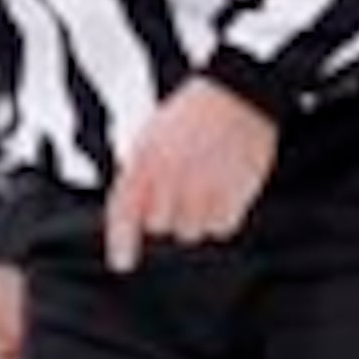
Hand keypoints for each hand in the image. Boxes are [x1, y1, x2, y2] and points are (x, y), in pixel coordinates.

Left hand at [103, 77, 277, 273]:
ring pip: (191, 231)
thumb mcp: (150, 138)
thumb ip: (138, 177)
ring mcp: (204, 187)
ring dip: (196, 217)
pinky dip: (222, 217)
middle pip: (160, 226)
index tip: (123, 262)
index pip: (124, 211)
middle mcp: (171, 177)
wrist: (237, 96)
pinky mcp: (235, 195)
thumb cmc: (191, 116)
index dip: (121, 242)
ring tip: (205, 185)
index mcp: (145, 160)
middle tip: (183, 187)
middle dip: (168, 213)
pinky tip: (224, 189)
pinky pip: (221, 229)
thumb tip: (132, 216)